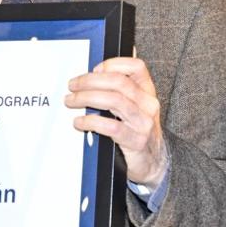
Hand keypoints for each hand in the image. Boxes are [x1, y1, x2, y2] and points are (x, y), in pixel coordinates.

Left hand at [67, 56, 166, 186]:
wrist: (154, 162)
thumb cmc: (137, 130)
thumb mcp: (134, 106)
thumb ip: (120, 90)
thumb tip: (94, 73)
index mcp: (147, 91)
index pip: (136, 67)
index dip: (112, 64)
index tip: (93, 69)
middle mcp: (148, 104)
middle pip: (119, 82)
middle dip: (90, 81)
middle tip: (72, 85)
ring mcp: (144, 123)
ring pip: (114, 101)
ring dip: (87, 98)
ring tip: (71, 101)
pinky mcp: (136, 141)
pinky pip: (111, 127)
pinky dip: (91, 121)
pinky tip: (80, 122)